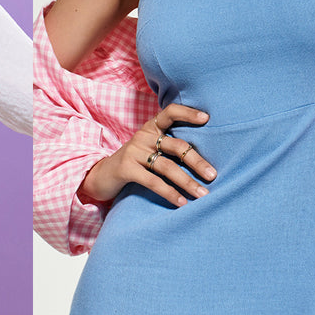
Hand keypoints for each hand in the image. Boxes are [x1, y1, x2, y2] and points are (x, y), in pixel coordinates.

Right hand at [79, 104, 214, 206]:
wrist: (101, 176)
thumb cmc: (134, 163)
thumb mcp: (149, 150)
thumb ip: (169, 148)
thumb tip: (205, 161)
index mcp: (151, 128)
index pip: (169, 112)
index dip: (187, 113)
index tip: (206, 118)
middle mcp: (143, 136)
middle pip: (176, 145)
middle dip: (196, 161)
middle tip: (213, 175)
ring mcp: (133, 152)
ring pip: (167, 166)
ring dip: (187, 182)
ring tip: (203, 194)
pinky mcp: (126, 168)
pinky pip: (153, 181)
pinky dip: (170, 192)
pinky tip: (182, 202)